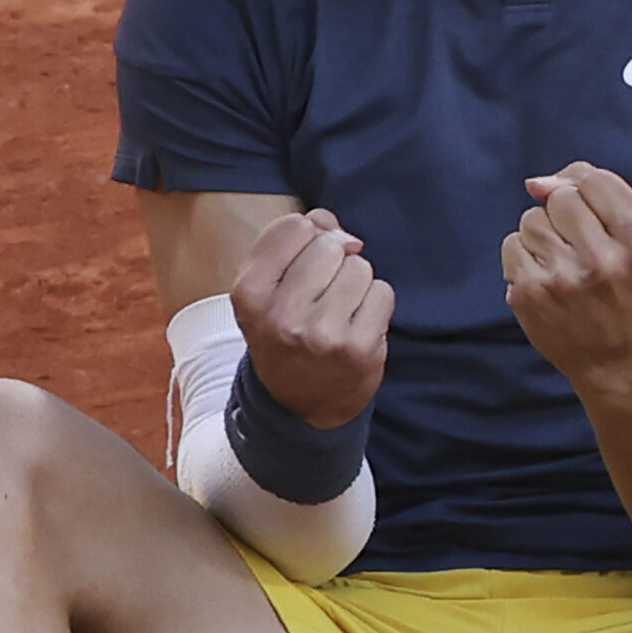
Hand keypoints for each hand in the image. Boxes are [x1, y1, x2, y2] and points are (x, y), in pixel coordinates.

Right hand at [229, 209, 394, 428]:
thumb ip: (294, 241)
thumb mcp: (268, 288)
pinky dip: (375, 304)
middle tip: (323, 293)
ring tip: (340, 310)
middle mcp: (281, 315)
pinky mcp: (358, 349)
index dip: (308, 236)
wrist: (299, 405)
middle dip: (334, 260)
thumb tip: (336, 228)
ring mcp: (321, 335)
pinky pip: (382, 292)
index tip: (304, 261)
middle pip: (330, 246)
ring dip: (356, 282)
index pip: (294, 227)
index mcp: (249, 293)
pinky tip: (358, 324)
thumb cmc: (285, 331)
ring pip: (359, 267)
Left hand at [500, 163, 631, 382]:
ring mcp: (563, 278)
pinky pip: (512, 243)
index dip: (585, 190)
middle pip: (560, 198)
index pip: (594, 181)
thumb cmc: (624, 286)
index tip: (591, 213)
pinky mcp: (530, 293)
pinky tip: (544, 277)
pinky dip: (523, 256)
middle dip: (564, 214)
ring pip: (531, 219)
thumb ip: (601, 193)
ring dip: (542, 235)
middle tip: (578, 245)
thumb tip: (536, 183)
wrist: (614, 356)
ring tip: (562, 263)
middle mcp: (604, 261)